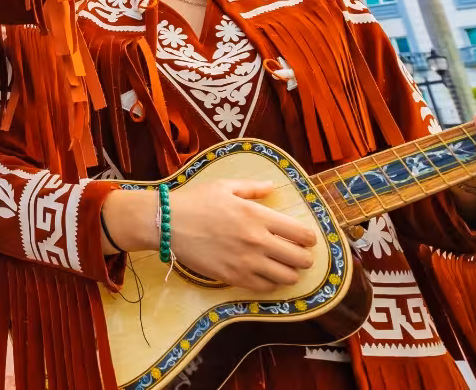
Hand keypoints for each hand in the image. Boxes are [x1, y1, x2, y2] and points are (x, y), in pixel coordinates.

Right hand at [103, 180, 317, 292]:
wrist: (167, 223)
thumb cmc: (195, 201)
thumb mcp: (224, 186)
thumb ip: (253, 188)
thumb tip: (273, 187)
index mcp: (257, 215)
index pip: (302, 234)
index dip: (308, 238)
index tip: (304, 238)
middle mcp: (257, 240)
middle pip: (301, 259)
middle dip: (303, 257)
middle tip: (295, 254)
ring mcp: (246, 262)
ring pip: (287, 278)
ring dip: (289, 272)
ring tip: (281, 266)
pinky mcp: (233, 277)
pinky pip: (265, 288)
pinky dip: (270, 283)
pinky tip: (263, 274)